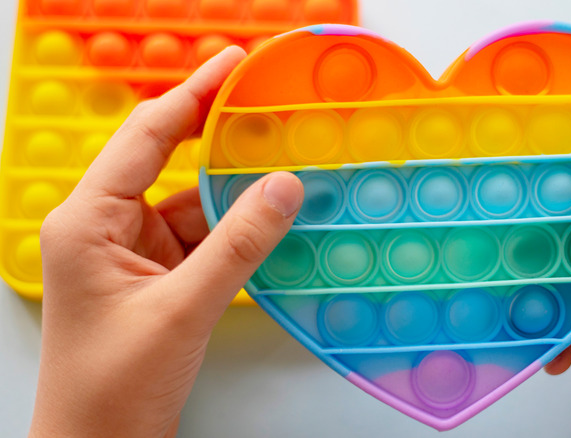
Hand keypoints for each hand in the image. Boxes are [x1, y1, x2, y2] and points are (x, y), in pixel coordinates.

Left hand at [30, 47, 303, 437]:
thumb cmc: (113, 387)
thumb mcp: (183, 309)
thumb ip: (238, 245)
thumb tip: (282, 188)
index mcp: (88, 220)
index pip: (145, 136)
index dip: (191, 94)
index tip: (230, 64)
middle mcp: (105, 227)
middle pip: (168, 163)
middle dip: (216, 137)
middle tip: (263, 106)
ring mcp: (132, 252)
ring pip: (191, 205)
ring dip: (234, 195)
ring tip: (284, 171)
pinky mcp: (155, 276)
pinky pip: (201, 238)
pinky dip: (235, 231)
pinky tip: (270, 221)